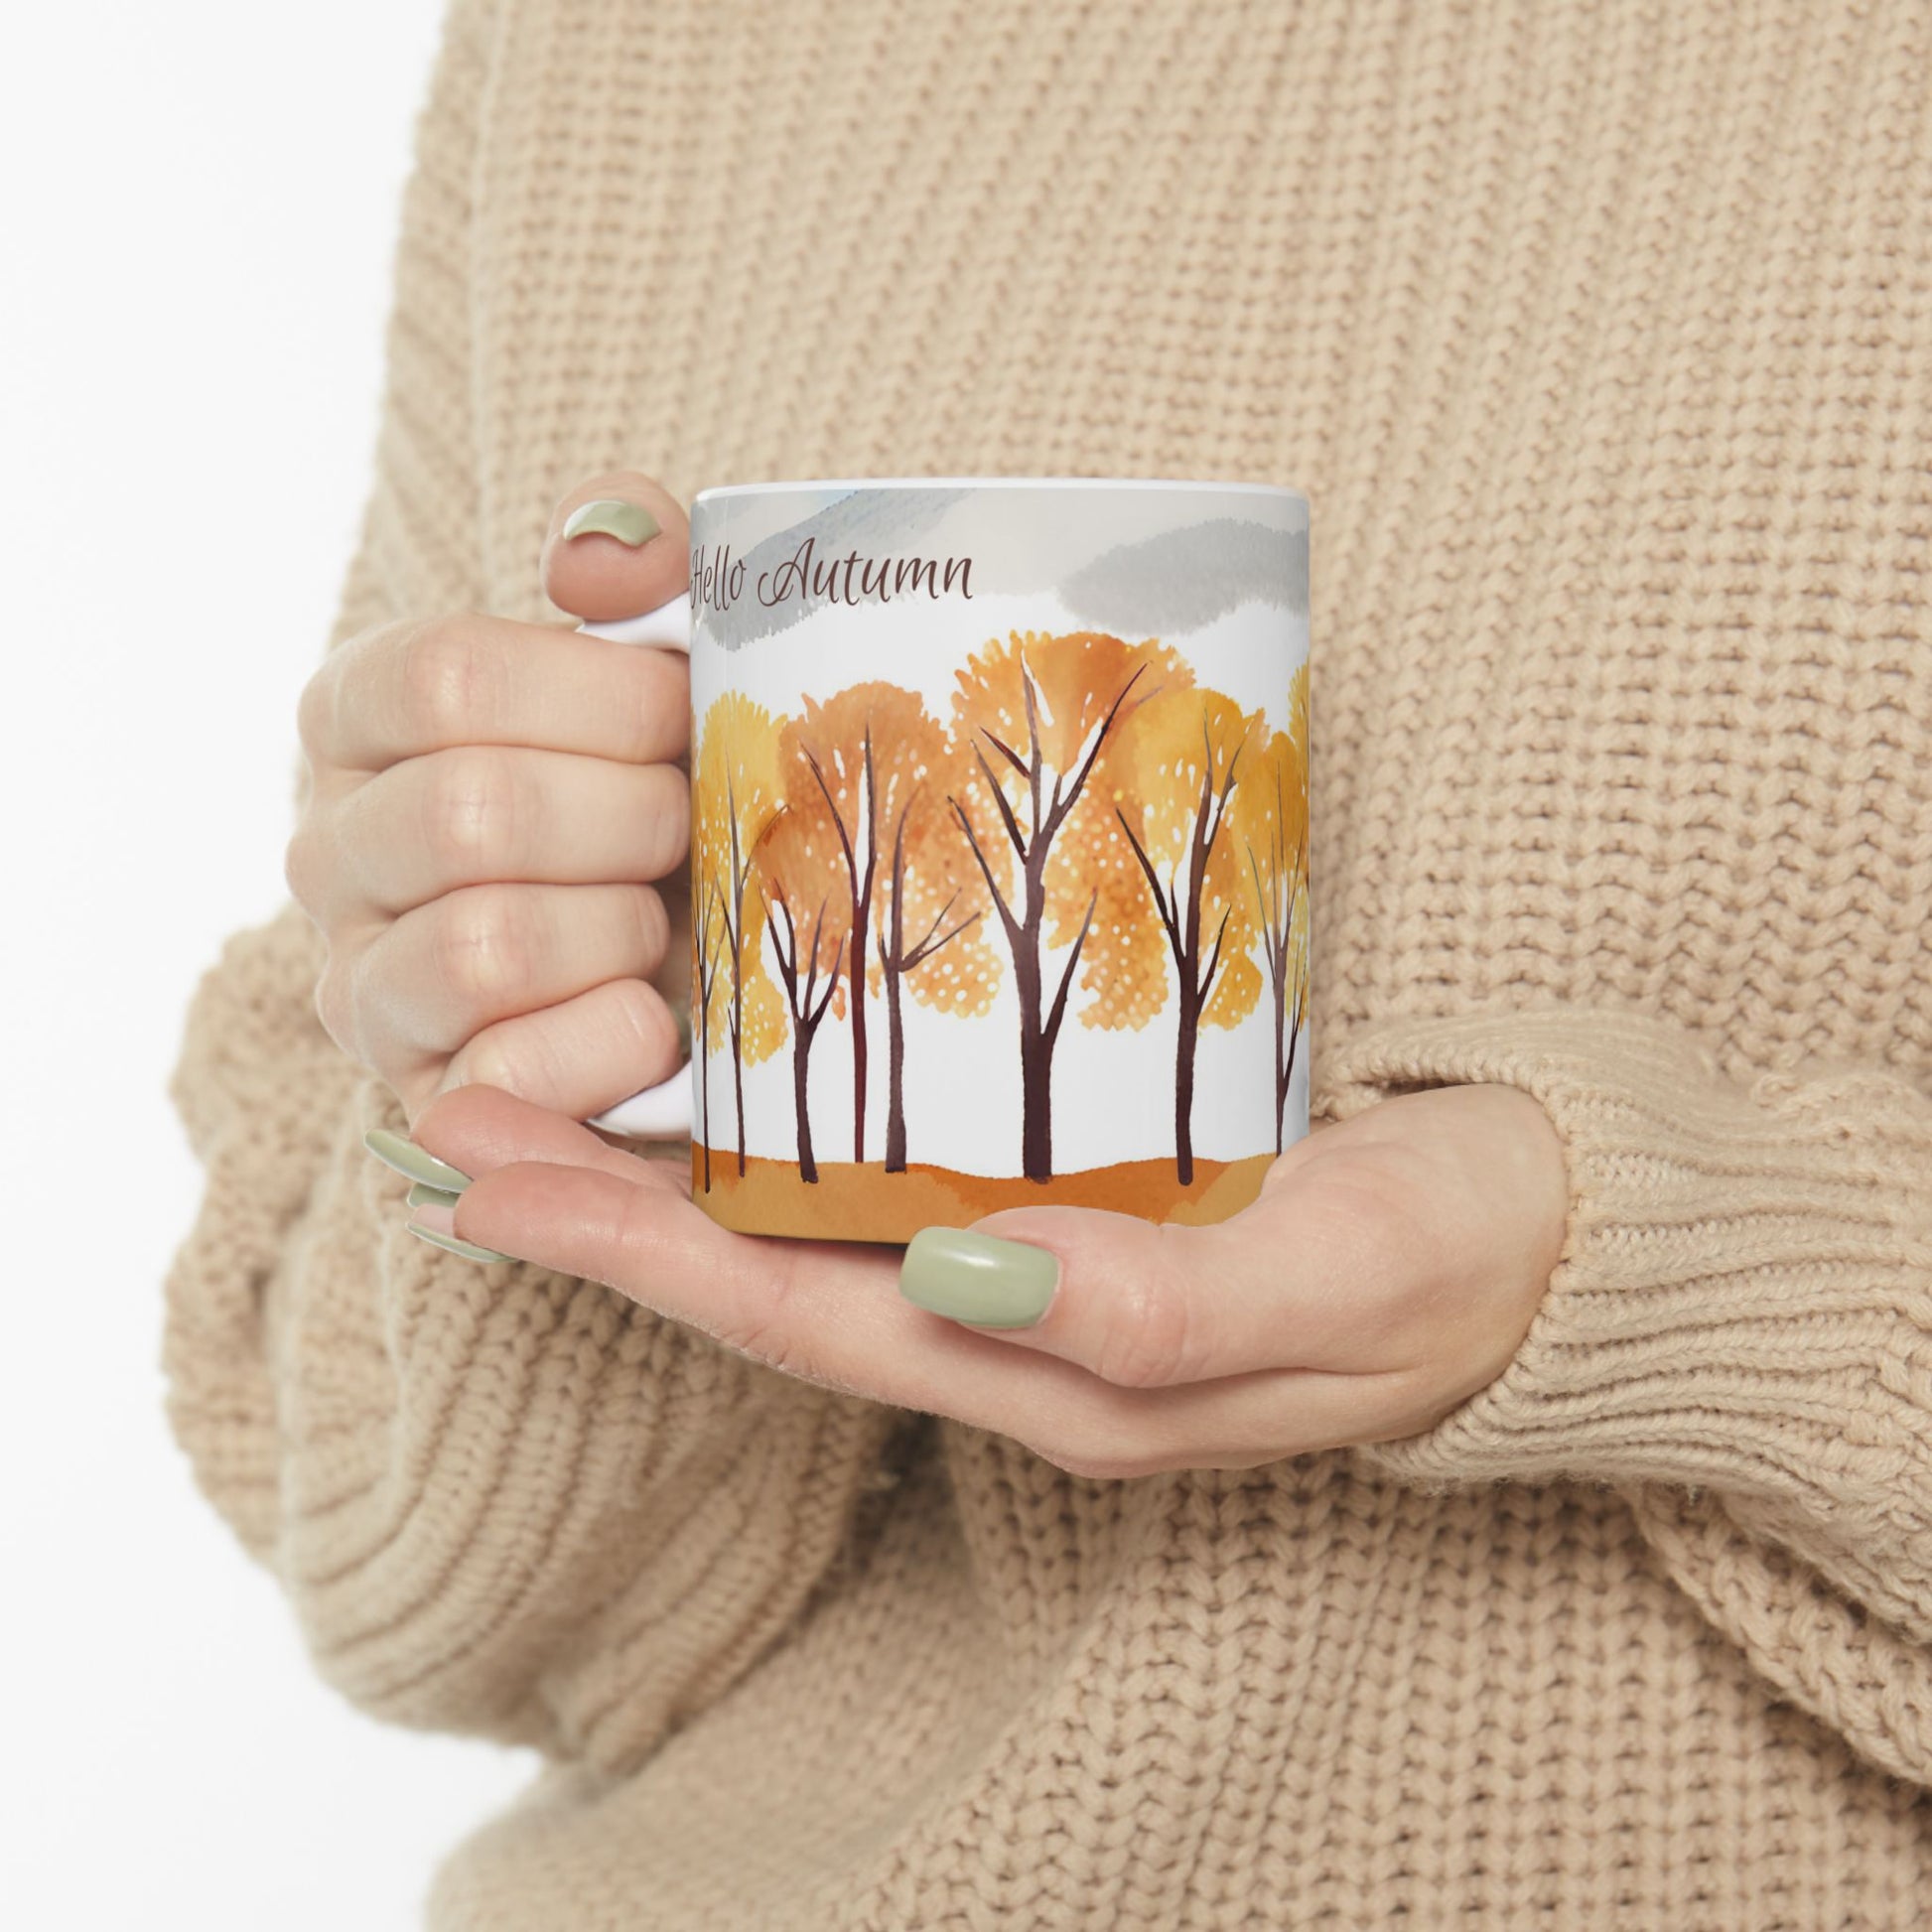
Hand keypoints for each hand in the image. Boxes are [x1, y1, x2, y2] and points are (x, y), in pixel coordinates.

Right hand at [288, 474, 693, 1122]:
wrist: (710, 948)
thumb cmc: (677, 781)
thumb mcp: (674, 653)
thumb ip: (643, 563)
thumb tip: (593, 558)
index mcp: (361, 716)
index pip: (444, 679)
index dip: (601, 698)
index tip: (681, 713)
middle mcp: (330, 849)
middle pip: (470, 814)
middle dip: (631, 820)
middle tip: (689, 827)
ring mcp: (362, 986)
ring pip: (482, 946)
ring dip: (621, 929)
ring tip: (663, 919)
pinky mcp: (425, 1100)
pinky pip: (509, 1074)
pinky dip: (615, 1039)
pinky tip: (657, 1014)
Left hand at [402, 1081, 1567, 1475]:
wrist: (1556, 1237)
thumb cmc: (1457, 1257)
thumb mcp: (1337, 1281)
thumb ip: (1161, 1301)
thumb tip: (965, 1276)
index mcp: (1058, 1370)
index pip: (801, 1318)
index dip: (636, 1254)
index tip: (489, 1177)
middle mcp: (1020, 1331)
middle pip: (770, 1278)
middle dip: (605, 1209)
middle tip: (452, 1116)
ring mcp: (1041, 1270)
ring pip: (816, 1230)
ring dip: (673, 1170)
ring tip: (543, 1089)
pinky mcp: (1079, 1198)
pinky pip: (897, 1177)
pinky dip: (790, 1133)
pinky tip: (737, 1072)